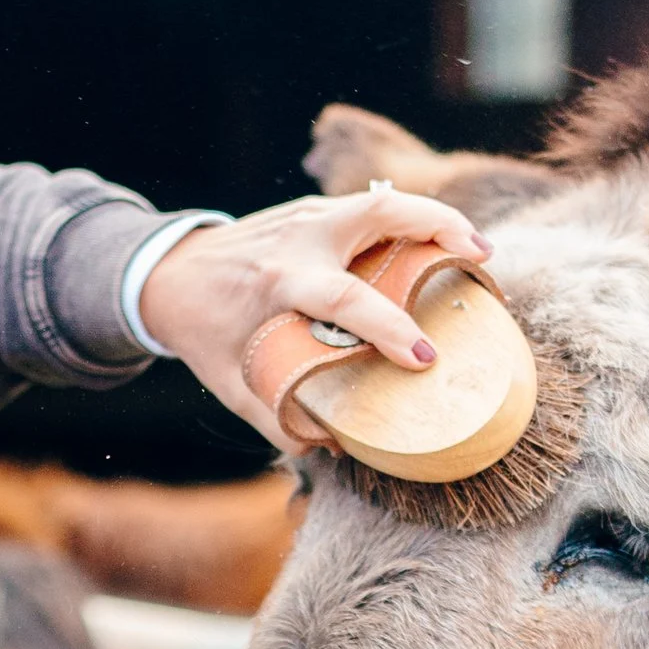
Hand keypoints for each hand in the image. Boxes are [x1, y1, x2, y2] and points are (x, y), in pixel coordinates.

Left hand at [137, 187, 491, 439]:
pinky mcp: (317, 210)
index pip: (344, 298)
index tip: (424, 357)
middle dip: (435, 229)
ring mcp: (309, 216)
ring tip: (479, 249)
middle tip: (482, 259)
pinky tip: (442, 245)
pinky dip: (411, 222)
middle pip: (378, 213)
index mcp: (278, 282)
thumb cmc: (205, 332)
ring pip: (383, 199)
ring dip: (435, 218)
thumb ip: (278, 418)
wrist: (166, 273)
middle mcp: (299, 240)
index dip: (388, 326)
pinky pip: (372, 209)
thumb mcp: (233, 383)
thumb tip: (335, 448)